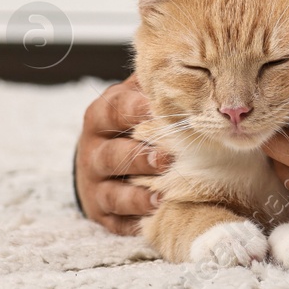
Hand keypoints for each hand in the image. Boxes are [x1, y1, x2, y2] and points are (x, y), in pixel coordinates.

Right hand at [75, 74, 169, 234]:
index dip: (137, 110)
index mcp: (102, 115)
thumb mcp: (135, 94)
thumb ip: (155, 84)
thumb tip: (195, 67)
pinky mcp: (100, 211)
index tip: (159, 110)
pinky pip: (116, 220)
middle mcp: (93, 150)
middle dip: (140, 158)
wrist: (100, 155)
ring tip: (162, 195)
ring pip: (112, 192)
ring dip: (137, 196)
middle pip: (113, 155)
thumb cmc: (130, 118)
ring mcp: (94, 183)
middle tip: (168, 158)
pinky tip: (156, 217)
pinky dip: (135, 221)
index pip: (116, 110)